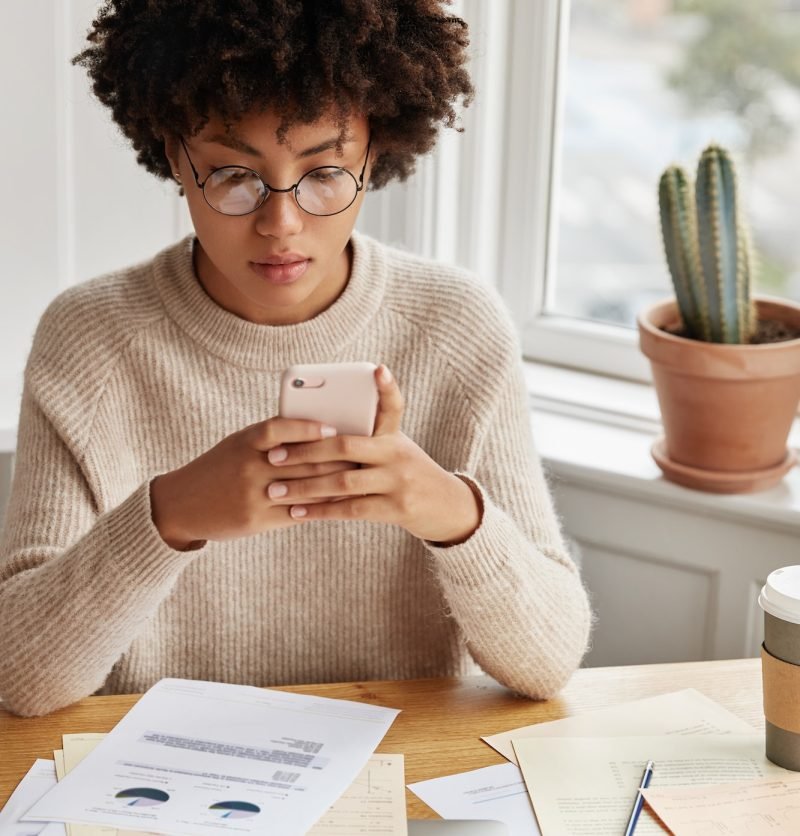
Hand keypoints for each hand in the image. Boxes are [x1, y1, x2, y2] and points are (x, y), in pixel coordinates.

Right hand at [149, 418, 355, 549]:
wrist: (181, 504)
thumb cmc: (219, 467)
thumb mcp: (238, 444)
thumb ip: (272, 437)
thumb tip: (319, 429)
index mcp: (244, 442)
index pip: (277, 428)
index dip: (306, 428)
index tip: (332, 428)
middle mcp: (248, 467)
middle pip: (299, 461)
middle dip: (334, 458)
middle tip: (362, 454)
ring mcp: (252, 495)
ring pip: (303, 488)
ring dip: (335, 484)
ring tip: (359, 479)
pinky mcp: (256, 520)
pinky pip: (296, 513)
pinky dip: (320, 507)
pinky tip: (339, 504)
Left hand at [263, 366, 482, 544]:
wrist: (447, 508)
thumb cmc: (407, 473)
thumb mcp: (395, 449)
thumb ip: (365, 440)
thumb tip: (314, 430)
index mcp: (394, 435)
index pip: (393, 405)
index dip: (387, 387)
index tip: (378, 369)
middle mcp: (397, 454)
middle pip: (346, 446)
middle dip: (305, 451)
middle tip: (274, 456)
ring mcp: (398, 482)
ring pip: (342, 482)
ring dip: (304, 487)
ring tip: (274, 491)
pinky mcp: (396, 508)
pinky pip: (350, 509)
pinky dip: (320, 511)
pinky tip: (297, 513)